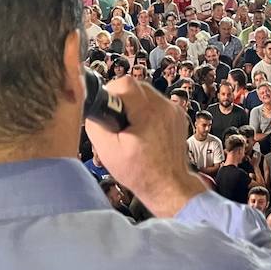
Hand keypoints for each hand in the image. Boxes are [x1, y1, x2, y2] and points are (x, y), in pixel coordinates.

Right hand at [85, 76, 205, 218]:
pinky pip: (157, 103)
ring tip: (130, 128)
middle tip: (118, 123)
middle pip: (136, 86)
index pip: (124, 83)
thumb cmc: (140, 173)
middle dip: (122, 100)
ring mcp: (174, 110)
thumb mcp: (108, 152)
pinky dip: (147, 111)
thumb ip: (96, 124)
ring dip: (134, 106)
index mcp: (148, 113)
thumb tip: (92, 107)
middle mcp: (165, 107)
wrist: (169, 185)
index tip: (108, 112)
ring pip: (146, 93)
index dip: (111, 94)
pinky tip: (144, 130)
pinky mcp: (178, 115)